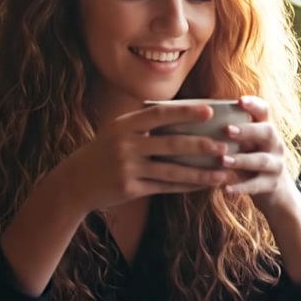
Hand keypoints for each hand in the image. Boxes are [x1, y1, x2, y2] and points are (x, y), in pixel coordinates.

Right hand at [63, 102, 231, 213]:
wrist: (76, 182)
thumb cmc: (104, 152)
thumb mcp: (117, 131)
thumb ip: (143, 124)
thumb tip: (182, 114)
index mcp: (124, 124)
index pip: (159, 114)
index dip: (185, 112)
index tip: (209, 111)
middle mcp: (125, 144)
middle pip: (170, 143)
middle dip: (200, 145)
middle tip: (223, 146)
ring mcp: (127, 168)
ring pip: (172, 170)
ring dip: (200, 173)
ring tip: (221, 173)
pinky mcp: (130, 188)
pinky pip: (164, 187)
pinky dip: (185, 186)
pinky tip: (202, 185)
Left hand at [220, 96, 294, 212]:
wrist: (277, 191)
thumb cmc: (252, 159)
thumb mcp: (248, 143)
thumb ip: (232, 132)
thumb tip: (194, 119)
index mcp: (266, 129)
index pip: (264, 111)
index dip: (254, 104)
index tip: (239, 100)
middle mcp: (275, 144)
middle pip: (267, 132)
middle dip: (247, 130)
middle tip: (227, 130)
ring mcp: (276, 164)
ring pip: (261, 160)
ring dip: (241, 160)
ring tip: (223, 160)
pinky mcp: (272, 185)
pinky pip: (256, 185)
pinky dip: (241, 187)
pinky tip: (225, 189)